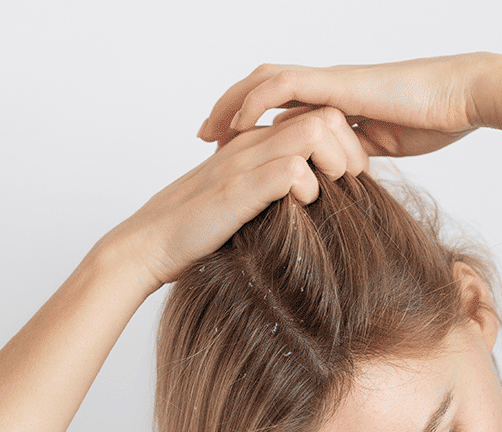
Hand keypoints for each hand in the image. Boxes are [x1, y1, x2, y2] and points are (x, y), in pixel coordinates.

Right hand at [105, 106, 367, 288]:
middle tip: (352, 183)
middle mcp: (252, 145)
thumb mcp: (246, 204)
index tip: (352, 178)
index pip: (318, 118)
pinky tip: (303, 204)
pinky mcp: (238, 188)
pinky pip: (289, 168)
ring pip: (311, 131)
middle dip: (349, 148)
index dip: (345, 144)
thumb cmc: (197, 232)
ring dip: (333, 161)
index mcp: (256, 145)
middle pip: (324, 116)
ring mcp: (244, 163)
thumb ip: (274, 193)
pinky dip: (307, 185)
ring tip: (331, 190)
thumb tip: (317, 206)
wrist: (149, 245)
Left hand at [198, 54, 500, 157]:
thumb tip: (340, 182)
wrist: (464, 97)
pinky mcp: (338, 85)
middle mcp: (328, 89)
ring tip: (207, 132)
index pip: (284, 112)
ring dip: (231, 105)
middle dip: (230, 112)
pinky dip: (256, 103)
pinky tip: (238, 124)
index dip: (254, 128)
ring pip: (265, 83)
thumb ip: (358, 159)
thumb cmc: (438, 121)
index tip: (228, 151)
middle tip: (204, 138)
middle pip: (264, 91)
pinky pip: (285, 87)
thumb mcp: (386, 149)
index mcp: (338, 104)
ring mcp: (331, 84)